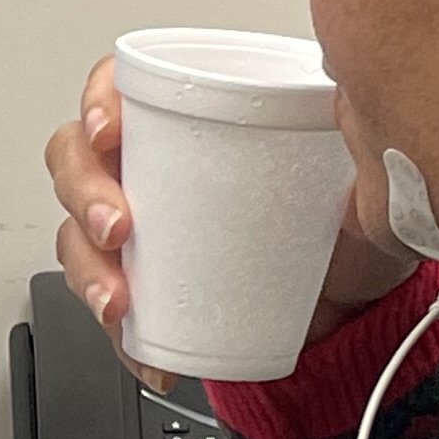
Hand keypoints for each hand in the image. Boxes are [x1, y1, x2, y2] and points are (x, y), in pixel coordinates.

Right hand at [47, 54, 417, 370]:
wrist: (362, 302)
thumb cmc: (349, 217)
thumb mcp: (355, 156)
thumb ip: (351, 121)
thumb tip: (351, 98)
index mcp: (188, 120)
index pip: (117, 88)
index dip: (97, 103)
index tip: (111, 132)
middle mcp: (153, 169)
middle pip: (76, 162)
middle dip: (85, 195)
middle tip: (118, 228)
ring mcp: (145, 232)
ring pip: (77, 237)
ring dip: (87, 270)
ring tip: (120, 302)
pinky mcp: (150, 291)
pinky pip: (111, 309)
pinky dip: (120, 336)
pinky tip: (143, 351)